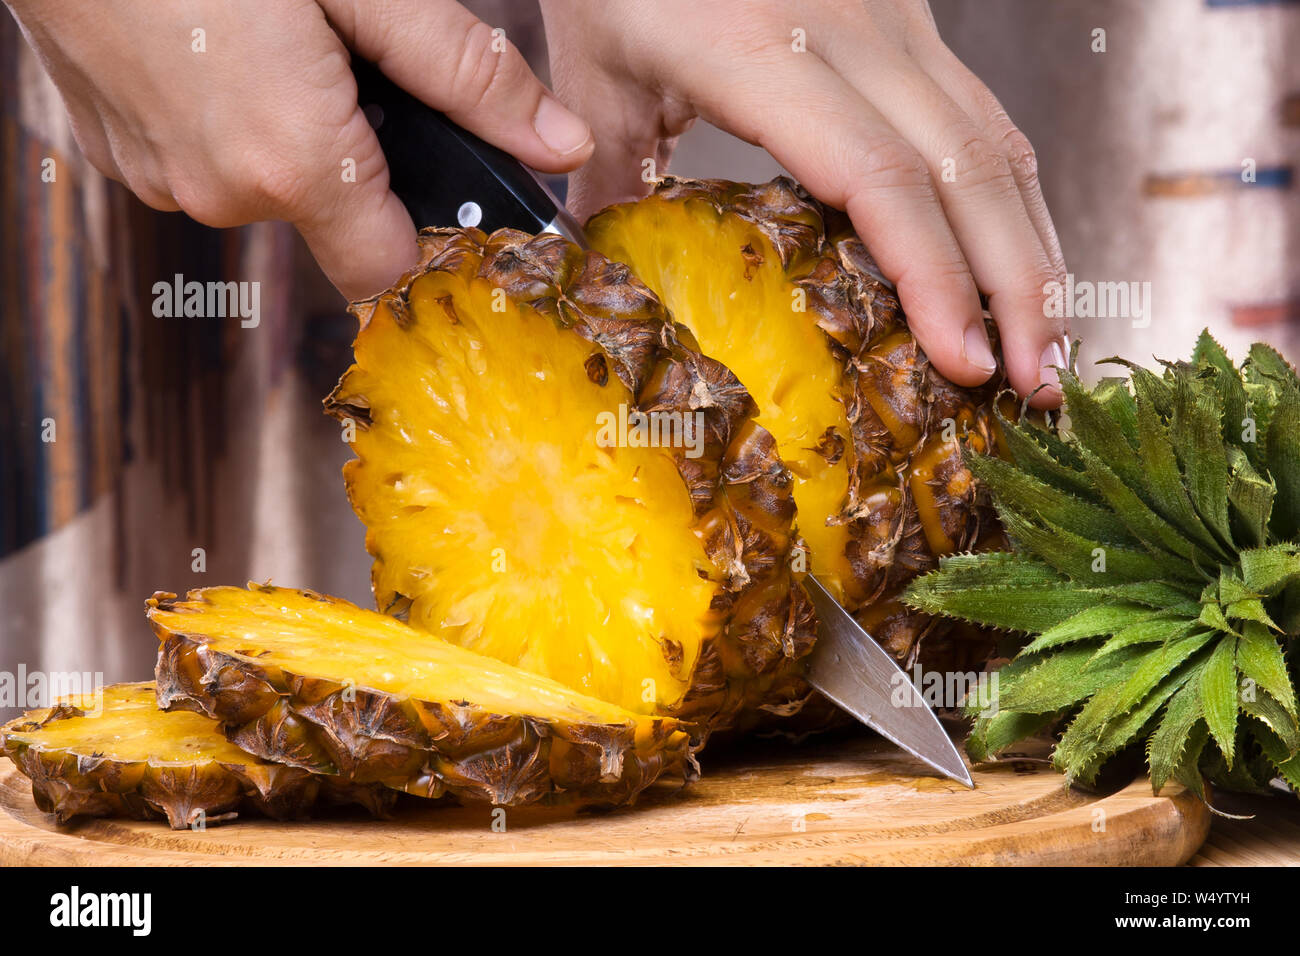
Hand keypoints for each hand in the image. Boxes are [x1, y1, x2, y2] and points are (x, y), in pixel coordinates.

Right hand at [6, 0, 593, 299]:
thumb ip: (470, 77)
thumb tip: (560, 146)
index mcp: (292, 163)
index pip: (389, 271)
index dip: (427, 239)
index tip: (445, 197)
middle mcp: (221, 194)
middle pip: (333, 219)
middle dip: (358, 158)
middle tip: (345, 59)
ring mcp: (157, 178)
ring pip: (264, 186)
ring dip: (288, 134)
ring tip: (270, 38)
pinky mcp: (114, 148)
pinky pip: (202, 159)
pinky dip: (224, 119)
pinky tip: (215, 44)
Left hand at [540, 0, 1067, 405]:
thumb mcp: (598, 66)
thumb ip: (608, 175)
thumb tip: (607, 284)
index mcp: (762, 50)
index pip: (879, 178)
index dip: (933, 278)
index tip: (963, 364)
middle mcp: (854, 29)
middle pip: (967, 169)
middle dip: (1015, 287)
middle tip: (1035, 388)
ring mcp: (897, 20)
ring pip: (997, 142)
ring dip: (1035, 252)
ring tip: (1048, 349)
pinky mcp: (914, 21)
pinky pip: (985, 118)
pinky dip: (1015, 203)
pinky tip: (1023, 267)